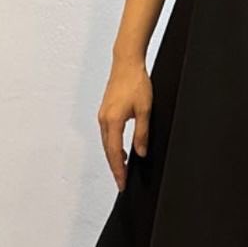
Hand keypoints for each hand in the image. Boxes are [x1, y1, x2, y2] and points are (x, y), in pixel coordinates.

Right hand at [98, 56, 152, 191]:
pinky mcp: (105, 111)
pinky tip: (120, 149)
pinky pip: (107, 134)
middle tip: (122, 182)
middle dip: (115, 168)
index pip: (115, 153)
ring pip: (106, 143)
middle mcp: (104, 120)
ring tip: (123, 170)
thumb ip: (142, 134)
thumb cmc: (136, 82)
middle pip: (108, 151)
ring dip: (114, 157)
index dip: (119, 171)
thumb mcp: (145, 110)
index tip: (122, 183)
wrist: (127, 63)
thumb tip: (141, 152)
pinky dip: (112, 145)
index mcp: (112, 121)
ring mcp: (102, 115)